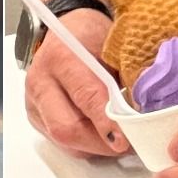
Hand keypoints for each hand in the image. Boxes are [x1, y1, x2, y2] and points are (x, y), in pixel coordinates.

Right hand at [24, 9, 127, 156]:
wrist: (69, 30)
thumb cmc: (94, 36)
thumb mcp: (116, 48)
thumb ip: (128, 78)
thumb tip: (144, 114)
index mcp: (61, 57)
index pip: (86, 97)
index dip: (108, 123)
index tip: (126, 140)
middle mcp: (40, 81)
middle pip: (65, 128)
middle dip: (100, 144)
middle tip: (128, 145)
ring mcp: (33, 102)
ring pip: (63, 141)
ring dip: (94, 147)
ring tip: (119, 140)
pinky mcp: (35, 117)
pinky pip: (61, 143)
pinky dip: (85, 145)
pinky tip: (101, 136)